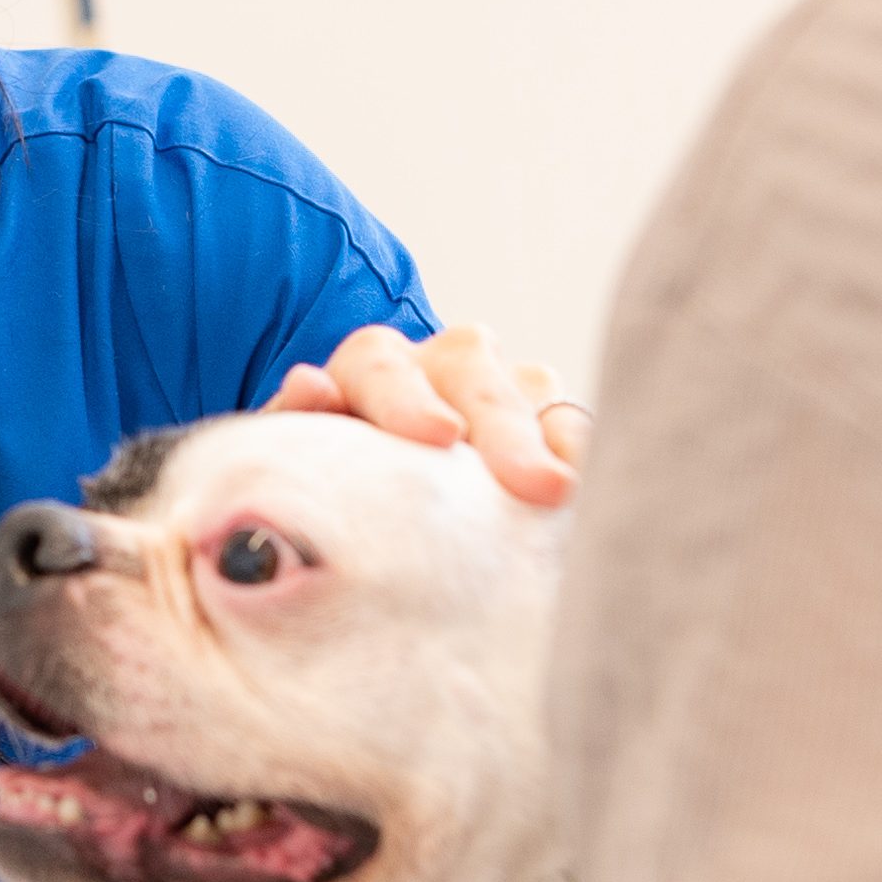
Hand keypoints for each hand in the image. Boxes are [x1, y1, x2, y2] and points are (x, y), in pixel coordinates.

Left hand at [261, 324, 586, 506]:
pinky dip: (582, 453)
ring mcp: (500, 387)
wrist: (381, 518)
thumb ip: (294, 427)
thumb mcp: (300, 467)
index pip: (378, 363)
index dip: (406, 398)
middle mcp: (438, 365)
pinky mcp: (548, 419)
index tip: (439, 436)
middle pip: (471, 369)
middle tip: (537, 485)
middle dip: (504, 428)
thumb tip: (310, 384)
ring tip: (565, 494)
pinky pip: (575, 422)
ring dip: (547, 440)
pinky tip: (587, 493)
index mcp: (367, 369)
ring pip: (530, 387)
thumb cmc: (333, 493)